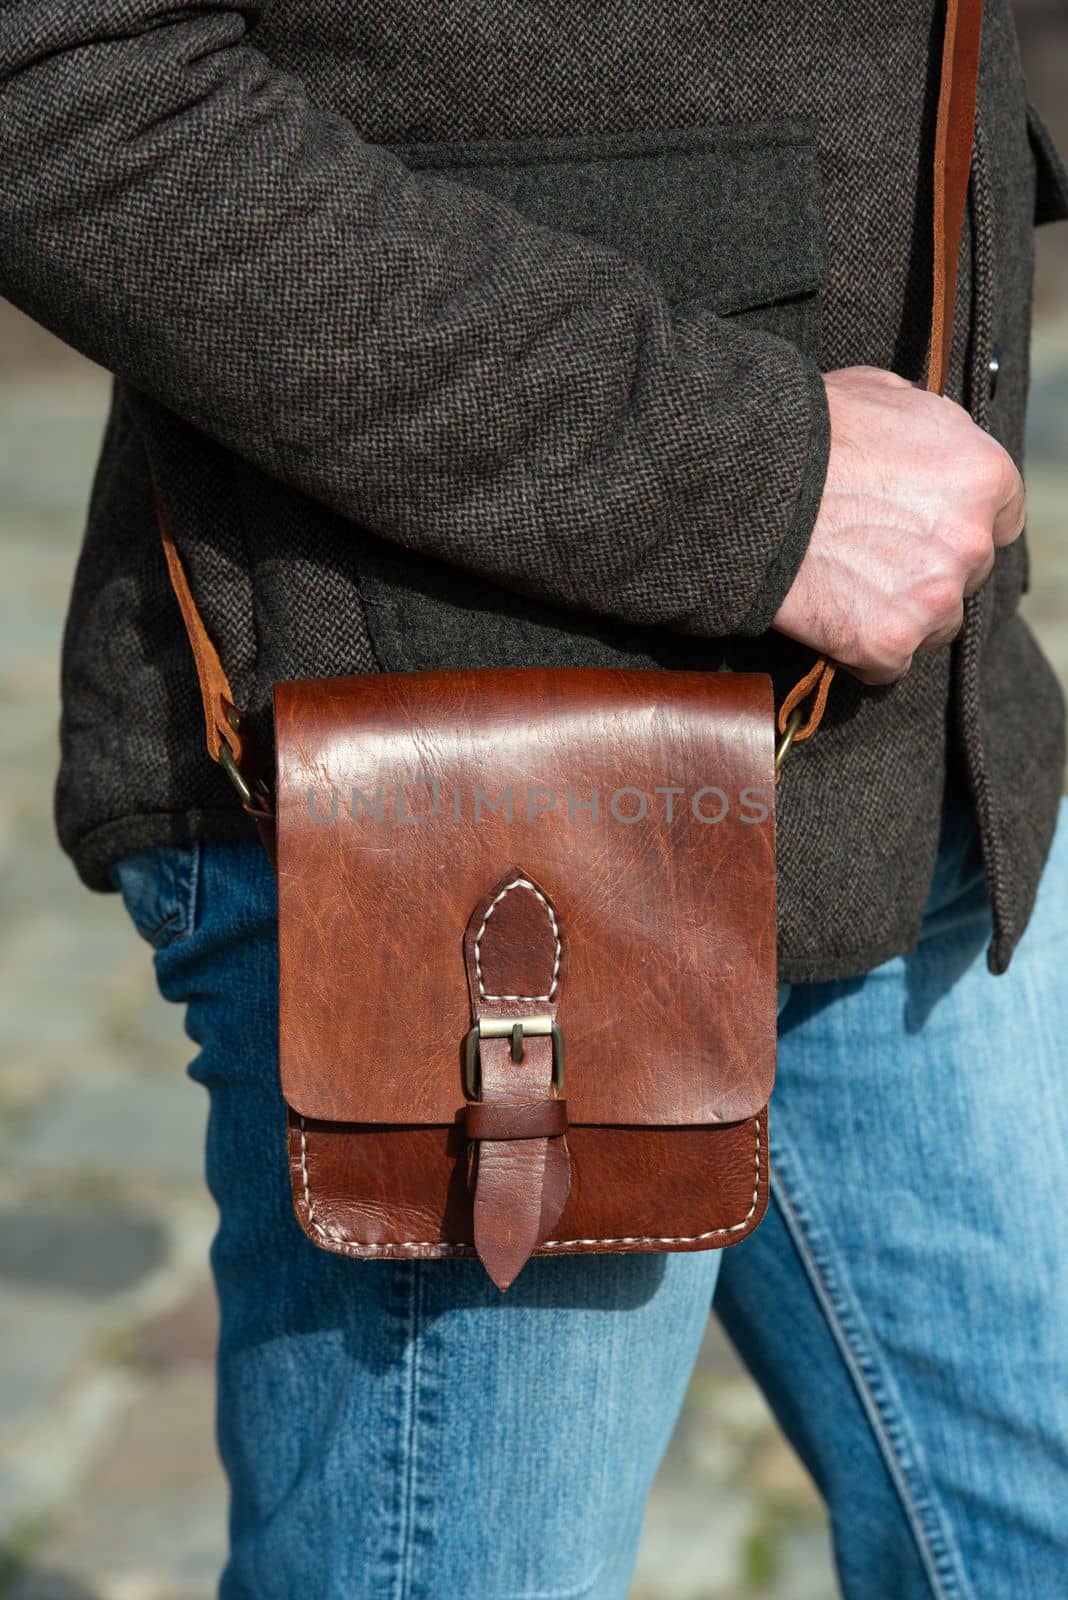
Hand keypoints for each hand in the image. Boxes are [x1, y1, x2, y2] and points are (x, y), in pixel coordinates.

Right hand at [773, 366, 1024, 684]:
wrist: (747, 481)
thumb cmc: (807, 430)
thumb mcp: (881, 392)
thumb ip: (924, 427)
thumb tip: (924, 443)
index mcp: (983, 474)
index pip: (1001, 519)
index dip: (958, 524)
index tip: (924, 530)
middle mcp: (971, 540)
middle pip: (967, 576)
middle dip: (928, 570)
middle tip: (871, 558)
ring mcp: (933, 597)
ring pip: (935, 625)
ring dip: (899, 614)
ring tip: (846, 589)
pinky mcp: (889, 641)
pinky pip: (887, 664)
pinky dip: (861, 652)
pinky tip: (830, 620)